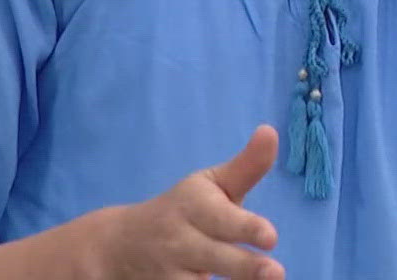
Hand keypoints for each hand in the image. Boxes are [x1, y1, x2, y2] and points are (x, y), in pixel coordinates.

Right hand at [96, 125, 284, 279]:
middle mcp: (181, 241)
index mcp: (194, 207)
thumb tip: (271, 131)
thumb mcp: (210, 185)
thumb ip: (246, 167)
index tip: (271, 237)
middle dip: (244, 268)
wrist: (120, 244)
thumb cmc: (184, 209)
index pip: (221, 218)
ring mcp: (169, 274)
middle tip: (276, 274)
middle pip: (213, 256)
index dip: (245, 227)